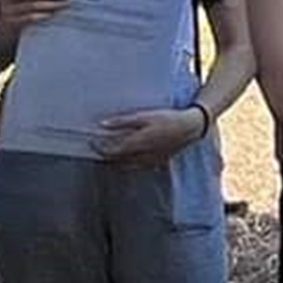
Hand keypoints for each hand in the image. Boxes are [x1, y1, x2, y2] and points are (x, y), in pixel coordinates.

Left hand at [88, 106, 205, 162]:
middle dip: (105, 155)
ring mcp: (149, 161)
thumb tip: (102, 124)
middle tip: (98, 147)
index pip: (111, 151)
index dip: (99, 148)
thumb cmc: (168, 119)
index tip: (91, 141)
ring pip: (125, 166)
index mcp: (136, 144)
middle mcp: (140, 156)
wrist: (190, 128)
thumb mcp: (144, 116)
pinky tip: (127, 156)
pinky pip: (136, 167)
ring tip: (110, 152)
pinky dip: (127, 163)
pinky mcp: (156, 162)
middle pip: (116, 161)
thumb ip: (122, 121)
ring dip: (115, 161)